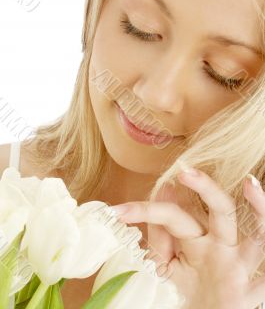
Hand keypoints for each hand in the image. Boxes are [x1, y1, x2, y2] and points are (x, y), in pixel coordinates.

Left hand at [112, 168, 264, 308]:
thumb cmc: (184, 292)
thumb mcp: (166, 265)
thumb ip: (160, 236)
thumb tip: (162, 192)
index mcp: (196, 240)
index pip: (174, 216)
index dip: (147, 211)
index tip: (117, 211)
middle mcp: (221, 247)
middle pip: (220, 210)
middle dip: (206, 188)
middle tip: (184, 171)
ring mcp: (239, 268)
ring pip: (256, 236)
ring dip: (259, 209)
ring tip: (251, 184)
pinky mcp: (251, 294)